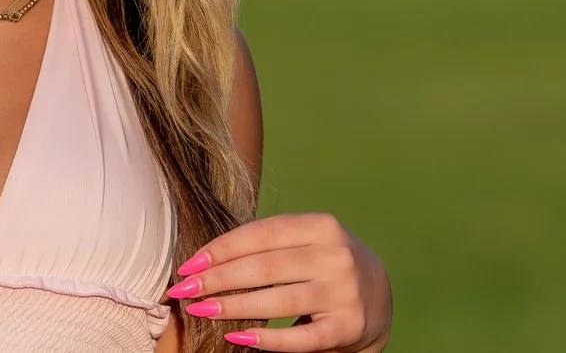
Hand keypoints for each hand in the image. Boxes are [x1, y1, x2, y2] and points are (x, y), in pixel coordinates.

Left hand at [162, 212, 390, 350]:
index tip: (189, 265)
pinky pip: (301, 338)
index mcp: (323, 226)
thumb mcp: (306, 242)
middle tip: (185, 290)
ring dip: (234, 307)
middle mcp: (337, 256)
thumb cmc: (325, 264)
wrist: (379, 296)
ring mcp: (345, 293)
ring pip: (279, 301)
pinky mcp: (348, 327)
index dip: (221, 249)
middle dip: (219, 279)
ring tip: (202, 311)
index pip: (261, 234)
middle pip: (265, 267)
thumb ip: (267, 246)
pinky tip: (238, 338)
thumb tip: (204, 260)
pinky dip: (268, 340)